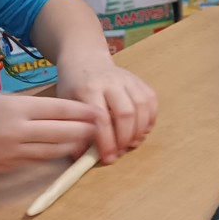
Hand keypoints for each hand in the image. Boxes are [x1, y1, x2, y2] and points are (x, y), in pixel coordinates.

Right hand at [0, 95, 102, 176]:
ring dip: (73, 146)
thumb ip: (30, 106)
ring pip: (54, 150)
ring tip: (88, 141)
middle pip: (63, 131)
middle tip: (101, 128)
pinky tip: (65, 151)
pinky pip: (37, 160)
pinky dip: (54, 156)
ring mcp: (12, 150)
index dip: (83, 112)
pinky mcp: (7, 166)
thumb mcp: (2, 100)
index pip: (60, 109)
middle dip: (85, 130)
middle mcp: (17, 129)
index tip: (99, 112)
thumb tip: (62, 111)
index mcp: (17, 107)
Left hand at [54, 49, 157, 163]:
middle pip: (126, 113)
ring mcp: (128, 79)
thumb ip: (76, 128)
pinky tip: (143, 131)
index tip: (108, 158)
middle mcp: (111, 82)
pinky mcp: (140, 81)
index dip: (107, 141)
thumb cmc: (74, 86)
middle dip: (125, 138)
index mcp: (89, 89)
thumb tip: (84, 157)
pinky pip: (152, 101)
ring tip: (132, 144)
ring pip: (142, 107)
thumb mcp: (66, 105)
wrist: (86, 60)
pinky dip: (151, 119)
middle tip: (121, 152)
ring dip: (140, 130)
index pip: (102, 118)